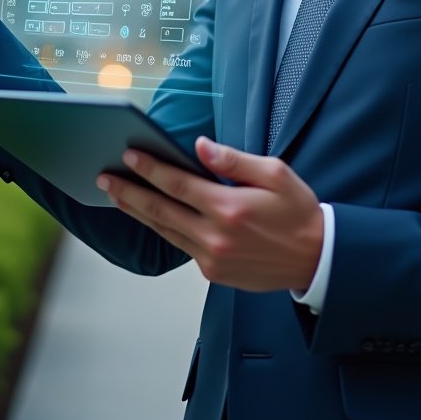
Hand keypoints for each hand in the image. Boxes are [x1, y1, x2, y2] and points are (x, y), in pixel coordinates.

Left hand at [98, 137, 323, 292]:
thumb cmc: (297, 211)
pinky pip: (181, 247)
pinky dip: (162, 230)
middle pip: (160, 210)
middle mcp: (215, 236)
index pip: (177, 183)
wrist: (316, 259)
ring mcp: (212, 258)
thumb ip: (233, 160)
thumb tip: (200, 146)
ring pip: (164, 231)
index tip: (128, 155)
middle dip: (129, 192)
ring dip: (137, 212)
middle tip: (104, 178)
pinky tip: (150, 217)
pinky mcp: (213, 273)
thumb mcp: (275, 173)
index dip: (149, 168)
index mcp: (229, 208)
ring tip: (115, 196)